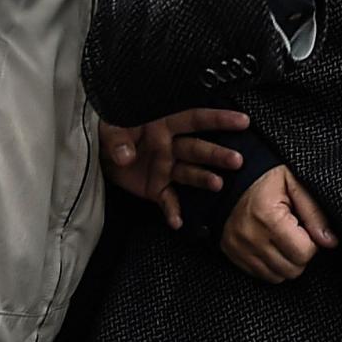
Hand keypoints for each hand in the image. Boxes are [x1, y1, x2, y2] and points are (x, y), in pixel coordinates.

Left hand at [102, 107, 249, 230]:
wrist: (99, 153)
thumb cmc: (111, 131)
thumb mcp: (110, 126)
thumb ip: (118, 138)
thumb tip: (126, 154)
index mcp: (164, 125)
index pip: (195, 119)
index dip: (218, 119)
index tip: (241, 121)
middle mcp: (171, 147)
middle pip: (198, 149)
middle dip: (217, 155)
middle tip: (236, 160)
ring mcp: (167, 168)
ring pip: (190, 173)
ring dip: (204, 179)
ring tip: (217, 184)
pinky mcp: (158, 188)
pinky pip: (168, 200)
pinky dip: (173, 211)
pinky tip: (178, 221)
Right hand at [219, 163, 336, 282]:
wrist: (232, 178)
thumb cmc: (265, 178)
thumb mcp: (295, 183)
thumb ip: (315, 212)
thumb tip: (330, 241)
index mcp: (268, 217)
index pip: (303, 253)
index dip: (312, 241)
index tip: (306, 228)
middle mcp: (250, 236)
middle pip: (292, 269)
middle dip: (300, 253)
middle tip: (296, 233)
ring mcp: (239, 248)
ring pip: (278, 276)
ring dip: (286, 261)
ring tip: (283, 239)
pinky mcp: (233, 254)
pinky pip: (261, 275)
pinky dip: (271, 264)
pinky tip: (271, 245)